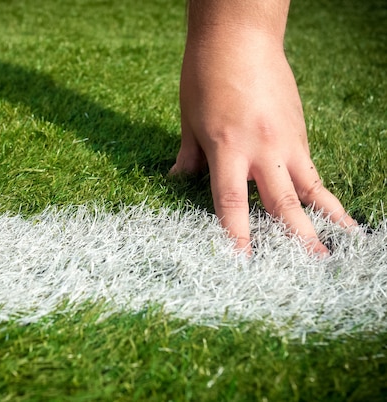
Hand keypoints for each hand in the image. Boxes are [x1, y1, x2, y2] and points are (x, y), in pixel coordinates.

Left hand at [170, 28, 355, 254]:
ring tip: (343, 244)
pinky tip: (331, 208)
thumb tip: (178, 180)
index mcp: (227, 148)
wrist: (240, 36)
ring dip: (326, 218)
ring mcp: (286, 140)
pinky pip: (311, 168)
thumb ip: (189, 155)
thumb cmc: (206, 74)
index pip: (230, 204)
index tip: (242, 262)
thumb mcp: (189, 119)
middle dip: (297, 238)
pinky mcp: (299, 131)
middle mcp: (261, 149)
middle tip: (312, 266)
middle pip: (282, 203)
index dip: (236, 236)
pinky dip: (322, 191)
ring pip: (310, 187)